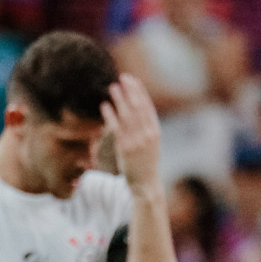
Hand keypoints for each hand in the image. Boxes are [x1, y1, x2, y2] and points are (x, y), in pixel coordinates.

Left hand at [102, 73, 163, 194]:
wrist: (145, 184)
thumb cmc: (145, 163)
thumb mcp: (151, 144)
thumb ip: (146, 128)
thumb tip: (137, 111)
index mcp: (155, 132)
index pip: (148, 106)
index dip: (140, 91)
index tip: (132, 80)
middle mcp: (148, 135)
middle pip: (138, 107)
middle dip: (130, 91)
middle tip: (122, 77)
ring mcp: (137, 141)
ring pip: (128, 115)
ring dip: (119, 99)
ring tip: (112, 87)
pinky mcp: (125, 149)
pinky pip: (117, 128)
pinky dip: (111, 115)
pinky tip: (105, 106)